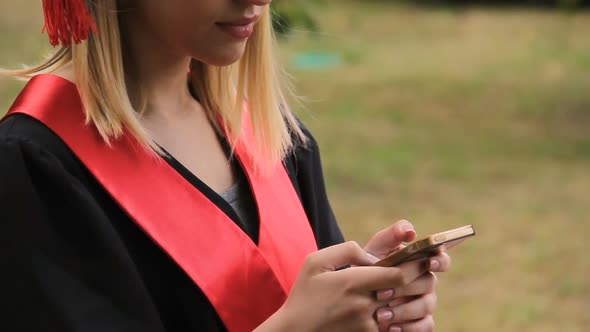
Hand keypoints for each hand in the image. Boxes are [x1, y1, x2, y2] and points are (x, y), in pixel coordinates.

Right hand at [255, 241, 428, 331]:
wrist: (294, 331)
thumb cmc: (304, 294)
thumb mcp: (316, 262)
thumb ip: (346, 250)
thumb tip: (371, 255)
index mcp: (352, 282)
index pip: (397, 273)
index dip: (415, 266)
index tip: (422, 258)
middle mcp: (362, 305)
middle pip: (404, 292)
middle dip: (419, 280)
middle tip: (427, 272)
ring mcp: (365, 325)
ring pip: (402, 311)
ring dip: (412, 301)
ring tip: (417, 291)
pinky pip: (392, 328)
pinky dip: (400, 319)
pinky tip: (399, 310)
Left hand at [364, 220, 451, 331]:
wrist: (354, 292)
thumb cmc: (369, 266)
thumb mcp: (376, 248)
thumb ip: (392, 235)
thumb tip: (411, 231)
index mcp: (421, 262)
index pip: (441, 259)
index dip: (440, 260)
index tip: (429, 262)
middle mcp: (426, 282)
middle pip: (429, 283)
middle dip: (405, 287)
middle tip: (382, 293)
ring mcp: (425, 303)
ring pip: (426, 306)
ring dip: (403, 310)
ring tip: (380, 315)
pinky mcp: (420, 322)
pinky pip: (424, 326)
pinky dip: (409, 328)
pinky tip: (390, 328)